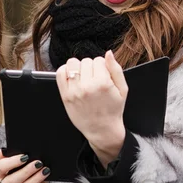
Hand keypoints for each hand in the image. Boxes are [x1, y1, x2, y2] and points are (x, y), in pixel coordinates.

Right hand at [0, 150, 49, 182]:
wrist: (14, 182)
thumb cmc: (11, 167)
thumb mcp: (7, 159)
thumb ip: (6, 155)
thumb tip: (2, 152)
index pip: (1, 167)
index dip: (13, 162)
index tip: (25, 156)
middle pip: (12, 181)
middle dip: (26, 171)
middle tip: (38, 163)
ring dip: (35, 180)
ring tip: (45, 171)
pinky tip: (45, 180)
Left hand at [56, 50, 127, 167]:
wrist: (101, 129)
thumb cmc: (113, 109)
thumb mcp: (122, 89)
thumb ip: (116, 69)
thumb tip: (108, 53)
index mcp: (102, 84)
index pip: (99, 60)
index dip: (102, 67)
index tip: (103, 76)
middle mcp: (87, 87)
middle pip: (86, 61)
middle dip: (91, 67)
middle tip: (94, 79)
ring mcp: (74, 91)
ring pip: (72, 63)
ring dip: (78, 67)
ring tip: (83, 77)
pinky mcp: (65, 95)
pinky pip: (60, 73)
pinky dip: (65, 71)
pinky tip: (73, 77)